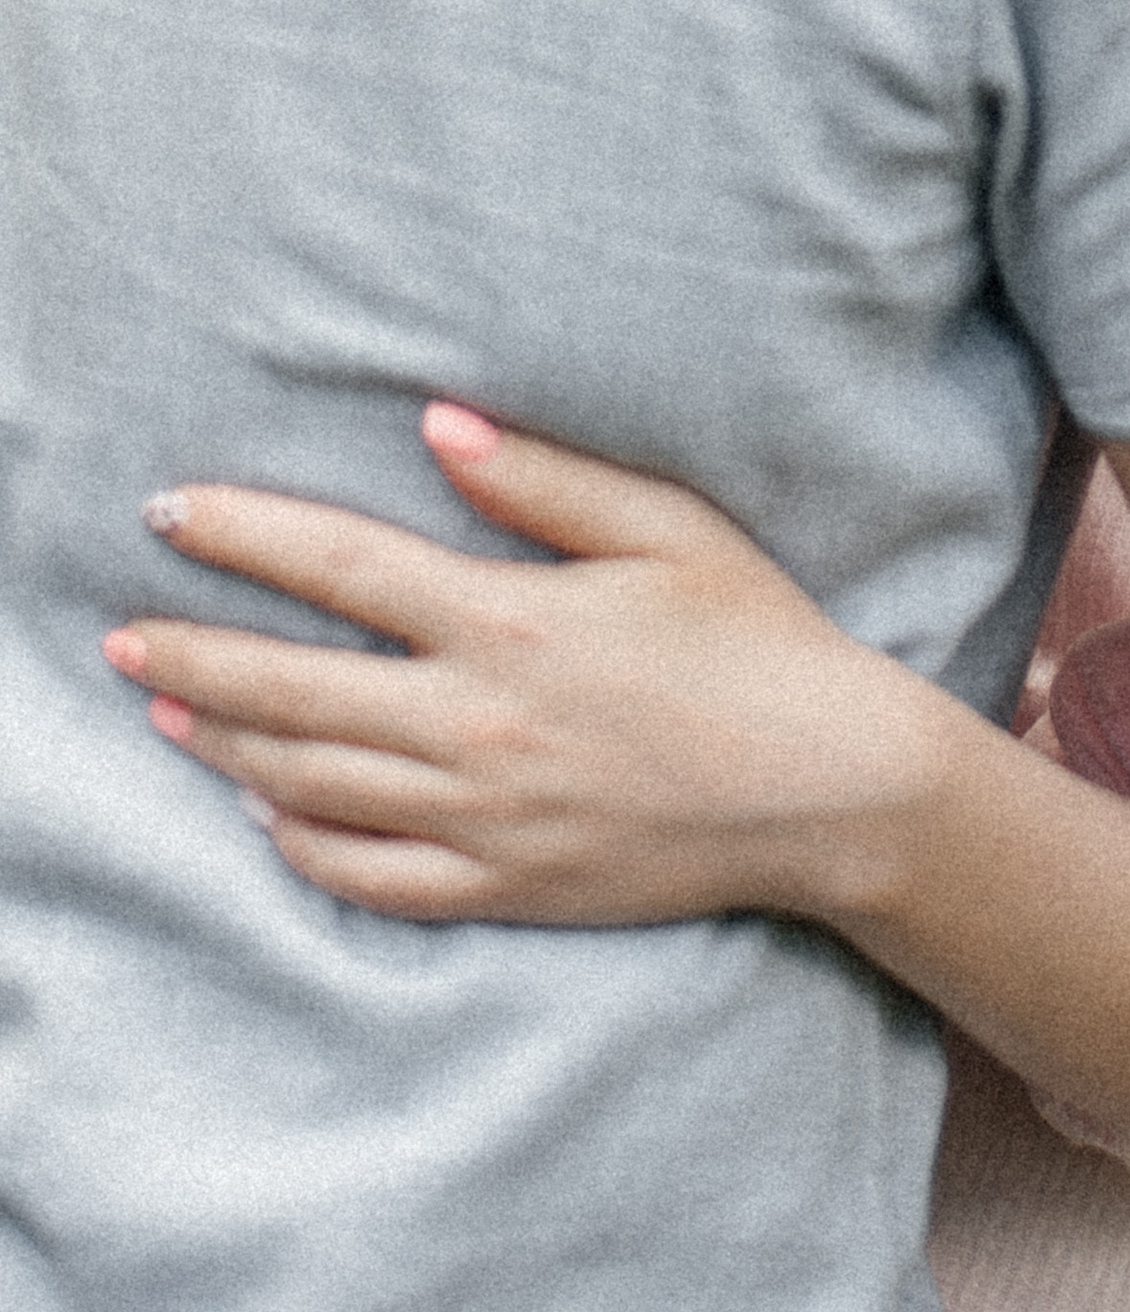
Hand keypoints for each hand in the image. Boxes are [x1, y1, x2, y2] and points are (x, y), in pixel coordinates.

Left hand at [103, 408, 949, 927]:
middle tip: (121, 634)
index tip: (166, 512)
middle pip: (292, 690)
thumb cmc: (756, 640)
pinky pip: (368, 877)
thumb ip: (544, 479)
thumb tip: (435, 425)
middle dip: (193, 654)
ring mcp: (484, 818)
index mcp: (512, 621)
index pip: (340, 568)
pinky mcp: (503, 886)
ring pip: (312, 786)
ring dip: (225, 746)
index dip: (241, 536)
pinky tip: (266, 816)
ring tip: (166, 710)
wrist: (826, 788)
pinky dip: (301, 846)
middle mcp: (478, 724)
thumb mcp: (668, 529)